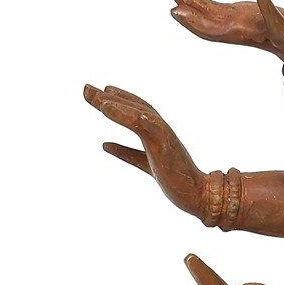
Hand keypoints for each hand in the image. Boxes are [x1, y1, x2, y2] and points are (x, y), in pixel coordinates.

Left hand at [84, 84, 202, 214]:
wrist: (197, 195)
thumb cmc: (175, 179)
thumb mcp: (144, 163)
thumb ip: (125, 152)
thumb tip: (104, 144)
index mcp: (154, 133)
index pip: (134, 109)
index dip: (116, 99)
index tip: (97, 92)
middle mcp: (159, 130)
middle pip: (133, 107)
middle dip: (109, 98)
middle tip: (85, 90)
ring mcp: (164, 137)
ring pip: (141, 115)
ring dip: (121, 107)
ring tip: (101, 102)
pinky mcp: (168, 147)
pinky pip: (154, 129)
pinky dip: (140, 119)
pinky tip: (125, 112)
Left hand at [164, 0, 283, 70]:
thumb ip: (272, 12)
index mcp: (243, 31)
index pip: (212, 28)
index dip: (194, 20)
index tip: (176, 10)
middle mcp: (235, 28)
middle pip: (203, 20)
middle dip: (185, 5)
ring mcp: (236, 23)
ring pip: (206, 14)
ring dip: (188, 1)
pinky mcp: (240, 16)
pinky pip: (215, 10)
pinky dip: (200, 3)